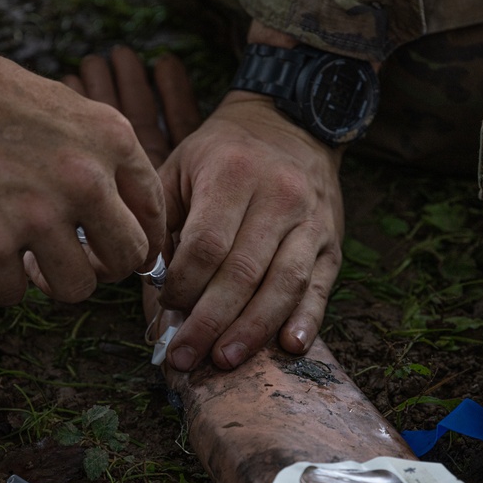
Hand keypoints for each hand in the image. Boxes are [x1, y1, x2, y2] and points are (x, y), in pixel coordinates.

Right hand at [0, 0, 164, 304]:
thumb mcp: (73, 111)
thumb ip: (107, 162)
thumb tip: (134, 226)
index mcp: (113, 141)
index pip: (154, 216)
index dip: (142, 244)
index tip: (122, 254)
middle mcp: (85, 178)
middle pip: (125, 260)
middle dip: (103, 268)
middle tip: (77, 260)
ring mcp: (37, 211)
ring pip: (76, 288)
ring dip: (53, 280)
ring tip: (30, 257)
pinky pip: (14, 293)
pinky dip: (1, 281)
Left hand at [159, 90, 344, 370]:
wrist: (289, 122)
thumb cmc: (223, 153)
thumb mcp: (182, 167)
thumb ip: (162, 221)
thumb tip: (150, 284)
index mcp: (233, 175)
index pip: (206, 245)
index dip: (184, 285)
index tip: (166, 307)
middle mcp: (279, 196)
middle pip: (243, 273)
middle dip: (210, 322)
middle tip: (185, 357)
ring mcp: (311, 221)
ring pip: (283, 285)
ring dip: (253, 330)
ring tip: (225, 360)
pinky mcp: (332, 241)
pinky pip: (321, 286)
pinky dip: (307, 319)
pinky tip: (289, 347)